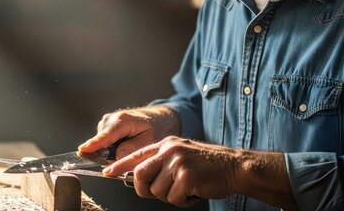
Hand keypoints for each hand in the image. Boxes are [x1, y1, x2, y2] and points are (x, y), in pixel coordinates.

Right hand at [78, 105, 179, 158]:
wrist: (158, 118)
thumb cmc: (156, 128)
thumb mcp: (151, 140)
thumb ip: (133, 148)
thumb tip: (116, 156)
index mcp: (123, 120)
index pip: (105, 135)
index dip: (94, 144)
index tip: (82, 150)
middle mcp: (110, 119)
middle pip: (102, 145)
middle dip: (111, 156)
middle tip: (129, 157)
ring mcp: (106, 123)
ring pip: (102, 146)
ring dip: (113, 153)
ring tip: (131, 148)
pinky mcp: (105, 128)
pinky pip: (104, 145)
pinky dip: (113, 149)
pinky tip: (126, 146)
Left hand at [103, 136, 296, 209]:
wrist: (235, 167)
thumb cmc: (208, 166)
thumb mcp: (182, 155)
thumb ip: (162, 162)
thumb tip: (138, 178)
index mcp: (166, 144)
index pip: (136, 155)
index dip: (120, 166)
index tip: (108, 172)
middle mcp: (169, 150)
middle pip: (140, 176)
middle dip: (145, 190)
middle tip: (163, 192)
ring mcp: (177, 162)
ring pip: (156, 191)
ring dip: (170, 196)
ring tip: (186, 189)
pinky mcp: (186, 176)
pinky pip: (173, 198)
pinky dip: (182, 201)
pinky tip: (193, 192)